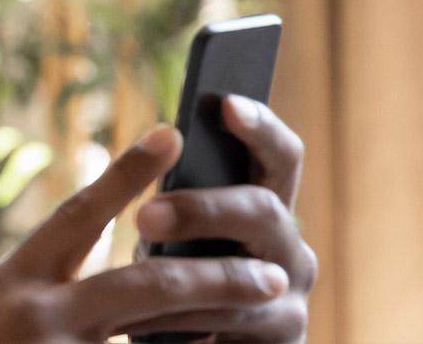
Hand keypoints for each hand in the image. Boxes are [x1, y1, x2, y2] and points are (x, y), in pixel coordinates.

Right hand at [0, 99, 311, 342]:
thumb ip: (44, 282)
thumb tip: (107, 247)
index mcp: (11, 280)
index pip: (77, 216)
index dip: (126, 173)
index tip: (171, 133)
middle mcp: (34, 315)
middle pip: (144, 286)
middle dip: (217, 277)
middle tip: (273, 272)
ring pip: (155, 332)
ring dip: (215, 323)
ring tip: (262, 310)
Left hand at [117, 95, 315, 340]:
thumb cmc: (172, 288)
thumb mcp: (174, 242)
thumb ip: (177, 208)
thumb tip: (155, 156)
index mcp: (267, 212)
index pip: (280, 157)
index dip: (260, 128)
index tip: (226, 103)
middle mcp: (291, 251)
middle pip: (265, 211)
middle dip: (203, 209)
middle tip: (143, 216)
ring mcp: (292, 301)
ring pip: (245, 282)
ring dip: (184, 281)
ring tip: (130, 279)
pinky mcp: (284, 343)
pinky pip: (233, 329)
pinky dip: (184, 327)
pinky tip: (142, 324)